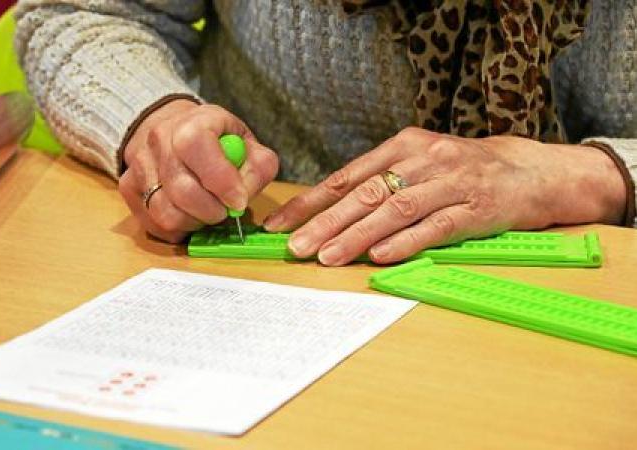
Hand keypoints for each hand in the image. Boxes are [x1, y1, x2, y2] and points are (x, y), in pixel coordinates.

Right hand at [119, 100, 278, 241]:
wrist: (172, 128)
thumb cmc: (216, 140)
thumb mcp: (246, 142)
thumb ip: (257, 167)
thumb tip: (242, 199)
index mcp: (192, 122)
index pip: (196, 146)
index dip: (221, 180)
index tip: (238, 201)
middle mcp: (159, 139)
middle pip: (182, 190)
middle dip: (212, 211)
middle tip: (224, 210)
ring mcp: (139, 164)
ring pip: (166, 213)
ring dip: (194, 223)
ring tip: (205, 212)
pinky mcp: (128, 187)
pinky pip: (153, 224)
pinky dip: (177, 229)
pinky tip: (188, 215)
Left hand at [264, 127, 625, 265]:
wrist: (530, 171)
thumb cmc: (462, 170)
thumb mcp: (419, 163)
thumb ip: (380, 181)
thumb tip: (328, 211)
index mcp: (403, 146)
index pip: (347, 177)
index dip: (311, 202)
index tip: (281, 225)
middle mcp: (424, 160)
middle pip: (366, 193)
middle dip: (325, 222)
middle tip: (296, 247)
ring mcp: (451, 183)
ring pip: (396, 210)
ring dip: (357, 236)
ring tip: (327, 256)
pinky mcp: (477, 208)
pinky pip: (436, 226)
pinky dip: (406, 242)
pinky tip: (379, 256)